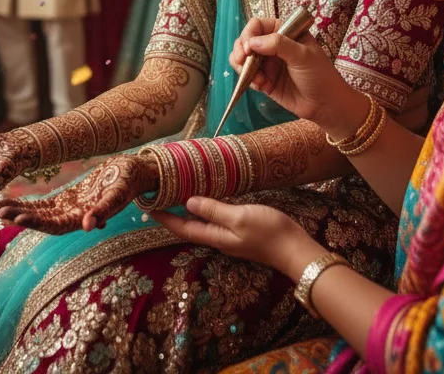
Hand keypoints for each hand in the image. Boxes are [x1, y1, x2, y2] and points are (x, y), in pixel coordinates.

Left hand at [0, 154, 156, 233]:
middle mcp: (71, 217)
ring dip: (15, 212)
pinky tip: (7, 203)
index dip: (33, 223)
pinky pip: (42, 205)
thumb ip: (103, 210)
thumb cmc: (128, 182)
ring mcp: (67, 209)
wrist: (134, 173)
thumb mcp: (118, 195)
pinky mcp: (66, 200)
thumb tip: (88, 226)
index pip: (53, 225)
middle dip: (15, 216)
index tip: (13, 218)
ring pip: (37, 214)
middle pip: (39, 221)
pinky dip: (25, 205)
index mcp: (82, 218)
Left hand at [153, 197, 316, 275]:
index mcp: (215, 236)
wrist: (295, 248)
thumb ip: (214, 210)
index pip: (183, 228)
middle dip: (173, 214)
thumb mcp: (239, 217)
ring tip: (176, 195)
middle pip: (190, 227)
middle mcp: (219, 238)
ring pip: (202, 223)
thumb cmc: (268, 232)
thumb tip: (188, 202)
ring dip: (188, 211)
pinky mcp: (241, 230)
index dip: (165, 218)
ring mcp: (231, 235)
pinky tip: (207, 198)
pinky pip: (216, 219)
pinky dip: (206, 208)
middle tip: (158, 197)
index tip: (148, 207)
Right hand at [229, 17, 358, 127]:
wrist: (326, 105)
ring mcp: (268, 63)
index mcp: (285, 33)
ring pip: (243, 58)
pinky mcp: (265, 80)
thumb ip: (278, 44)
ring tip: (256, 78)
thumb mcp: (303, 55)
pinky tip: (262, 87)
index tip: (248, 47)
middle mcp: (274, 45)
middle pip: (246, 40)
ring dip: (244, 67)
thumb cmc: (320, 75)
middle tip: (242, 61)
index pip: (258, 25)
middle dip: (241, 50)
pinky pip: (248, 76)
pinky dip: (249, 80)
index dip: (250, 34)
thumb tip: (252, 42)